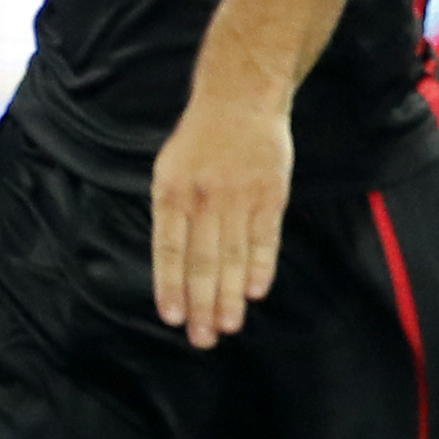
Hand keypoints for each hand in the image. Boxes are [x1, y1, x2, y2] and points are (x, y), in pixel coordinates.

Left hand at [148, 81, 292, 348]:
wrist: (240, 99)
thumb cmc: (199, 141)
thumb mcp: (168, 169)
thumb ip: (170, 214)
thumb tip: (172, 265)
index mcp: (171, 192)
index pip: (168, 249)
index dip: (170, 285)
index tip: (173, 317)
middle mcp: (203, 198)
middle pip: (202, 261)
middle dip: (201, 303)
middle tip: (202, 339)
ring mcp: (238, 196)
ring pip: (233, 256)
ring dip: (230, 295)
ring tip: (227, 326)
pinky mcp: (269, 194)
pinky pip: (264, 238)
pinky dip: (260, 267)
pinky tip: (255, 293)